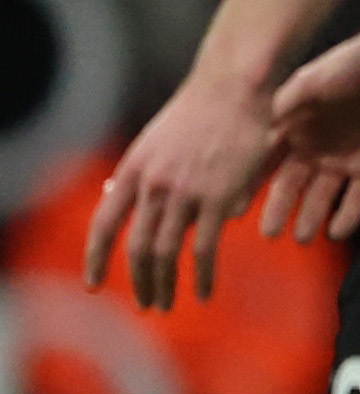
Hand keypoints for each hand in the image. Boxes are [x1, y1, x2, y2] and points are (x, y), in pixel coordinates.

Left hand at [86, 65, 281, 308]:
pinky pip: (204, 249)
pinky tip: (202, 293)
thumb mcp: (155, 141)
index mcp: (132, 171)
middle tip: (146, 304)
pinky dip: (200, 276)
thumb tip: (116, 195)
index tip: (93, 284)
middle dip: (138, 282)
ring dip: (164, 285)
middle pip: (135, 247)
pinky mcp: (218, 198)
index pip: (103, 224)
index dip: (95, 258)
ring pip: (165, 252)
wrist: (231, 88)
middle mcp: (152, 185)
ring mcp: (183, 193)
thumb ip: (140, 172)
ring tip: (168, 305)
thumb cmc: (199, 111)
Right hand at [255, 23, 359, 246]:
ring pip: (322, 195)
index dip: (251, 184)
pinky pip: (358, 197)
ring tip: (301, 239)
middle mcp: (314, 148)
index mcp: (293, 128)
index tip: (234, 208)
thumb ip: (280, 108)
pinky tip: (335, 233)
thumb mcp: (308, 84)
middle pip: (292, 185)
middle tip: (268, 234)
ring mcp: (343, 159)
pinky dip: (347, 215)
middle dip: (279, 209)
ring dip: (311, 217)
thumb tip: (255, 133)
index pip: (265, 163)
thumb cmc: (348, 68)